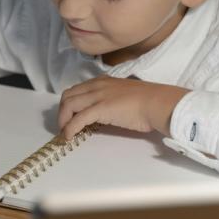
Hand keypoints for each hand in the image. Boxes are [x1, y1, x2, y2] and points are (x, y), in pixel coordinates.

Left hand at [58, 76, 189, 139]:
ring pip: (68, 105)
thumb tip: (105, 112)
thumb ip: (111, 99)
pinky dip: (69, 128)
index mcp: (102, 81)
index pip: (77, 89)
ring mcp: (98, 96)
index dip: (68, 104)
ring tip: (65, 132)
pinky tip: (68, 136)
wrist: (157, 103)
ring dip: (62, 120)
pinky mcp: (100, 109)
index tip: (69, 116)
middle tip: (64, 126)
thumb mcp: (124, 95)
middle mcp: (97, 86)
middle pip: (68, 96)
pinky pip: (78, 119)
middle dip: (62, 111)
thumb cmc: (147, 101)